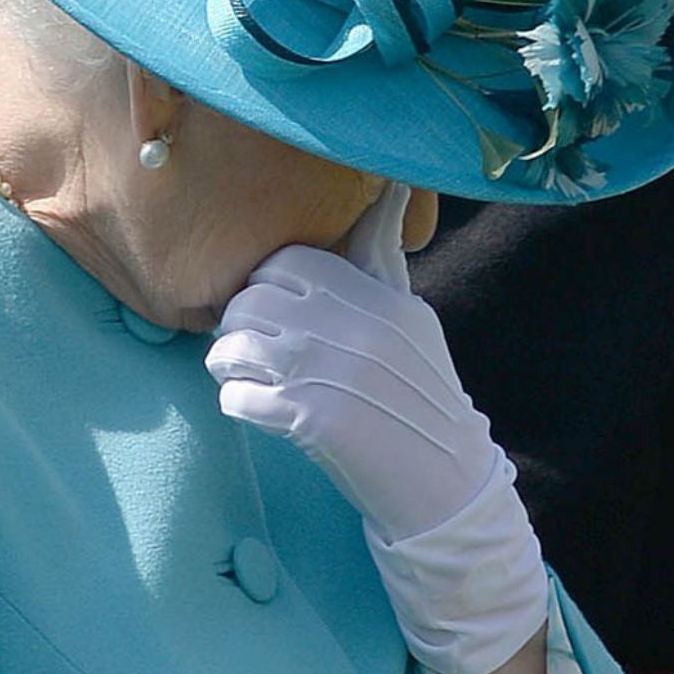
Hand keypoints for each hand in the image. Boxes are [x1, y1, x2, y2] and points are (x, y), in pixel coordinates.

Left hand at [207, 185, 548, 673]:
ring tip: (244, 378)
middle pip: (250, 300)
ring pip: (234, 345)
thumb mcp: (411, 320)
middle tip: (247, 350)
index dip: (266, 283)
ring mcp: (329, 372)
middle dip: (237, 325)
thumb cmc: (421, 399)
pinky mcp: (310, 420)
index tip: (271, 311)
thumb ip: (380, 262)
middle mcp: (352, 326)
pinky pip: (237, 397)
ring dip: (228, 364)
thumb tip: (387, 187)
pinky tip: (259, 412)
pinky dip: (238, 404)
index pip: (288, 261)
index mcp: (377, 297)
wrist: (446, 485)